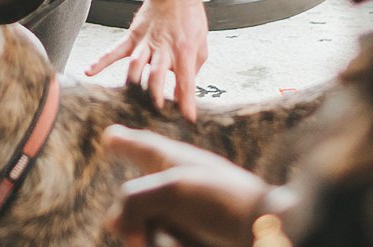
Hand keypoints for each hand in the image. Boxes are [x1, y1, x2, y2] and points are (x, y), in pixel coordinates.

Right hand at [85, 0, 208, 119]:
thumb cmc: (191, 18)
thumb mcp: (201, 44)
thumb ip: (193, 68)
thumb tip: (185, 90)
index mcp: (183, 50)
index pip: (185, 81)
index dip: (187, 101)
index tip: (188, 118)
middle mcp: (163, 47)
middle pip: (156, 74)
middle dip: (156, 94)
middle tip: (158, 109)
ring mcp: (145, 41)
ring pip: (136, 63)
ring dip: (134, 82)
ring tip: (133, 97)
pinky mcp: (133, 36)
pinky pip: (115, 50)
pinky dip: (101, 60)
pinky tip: (89, 71)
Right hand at [104, 127, 271, 246]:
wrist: (263, 230)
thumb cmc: (222, 200)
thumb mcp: (172, 188)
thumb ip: (134, 199)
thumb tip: (116, 223)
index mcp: (170, 158)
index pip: (138, 144)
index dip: (121, 141)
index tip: (109, 137)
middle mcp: (174, 181)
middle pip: (132, 196)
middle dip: (126, 218)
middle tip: (132, 236)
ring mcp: (182, 209)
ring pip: (145, 224)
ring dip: (145, 238)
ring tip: (148, 245)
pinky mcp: (191, 233)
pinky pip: (162, 238)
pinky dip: (160, 243)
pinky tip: (178, 246)